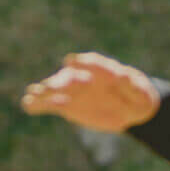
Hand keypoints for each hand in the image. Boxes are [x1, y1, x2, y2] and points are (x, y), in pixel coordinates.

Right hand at [21, 51, 160, 132]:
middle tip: (47, 87)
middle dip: (59, 82)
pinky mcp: (67, 105)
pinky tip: (29, 105)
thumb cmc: (137, 96)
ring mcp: (74, 90)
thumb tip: (121, 75)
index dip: (81, 63)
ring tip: (33, 95)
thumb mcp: (140, 92)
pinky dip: (40, 104)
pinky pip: (51, 104)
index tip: (70, 62)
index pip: (92, 63)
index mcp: (103, 69)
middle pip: (70, 77)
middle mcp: (85, 76)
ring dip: (44, 92)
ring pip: (56, 89)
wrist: (129, 108)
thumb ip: (131, 85)